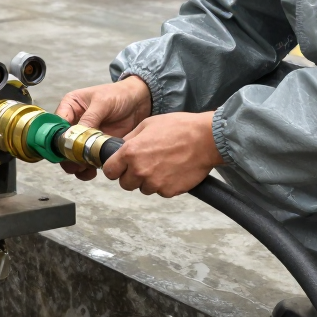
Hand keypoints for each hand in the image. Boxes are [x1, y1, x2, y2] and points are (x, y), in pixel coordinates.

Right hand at [57, 76, 151, 180]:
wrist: (139, 101)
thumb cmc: (119, 94)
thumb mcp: (103, 101)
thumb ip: (90, 117)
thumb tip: (78, 134)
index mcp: (70, 107)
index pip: (57, 125)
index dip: (59, 138)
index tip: (67, 148)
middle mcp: (74, 123)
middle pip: (62, 144)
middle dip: (67, 156)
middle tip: (75, 163)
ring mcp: (84, 137)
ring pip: (72, 155)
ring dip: (76, 164)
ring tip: (84, 168)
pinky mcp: (95, 147)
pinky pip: (87, 161)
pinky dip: (87, 168)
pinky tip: (93, 170)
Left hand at [102, 111, 221, 197]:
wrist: (206, 139)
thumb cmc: (180, 128)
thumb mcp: (148, 124)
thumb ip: (130, 139)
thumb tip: (119, 148)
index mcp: (130, 152)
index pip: (110, 171)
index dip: (115, 168)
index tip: (120, 167)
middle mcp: (139, 170)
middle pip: (125, 184)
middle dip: (132, 176)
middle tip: (146, 164)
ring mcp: (154, 183)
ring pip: (143, 189)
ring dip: (149, 181)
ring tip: (163, 165)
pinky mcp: (168, 191)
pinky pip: (160, 191)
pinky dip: (164, 184)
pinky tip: (173, 170)